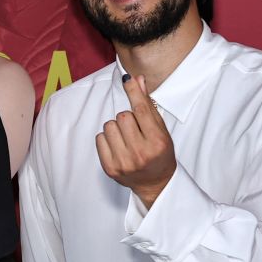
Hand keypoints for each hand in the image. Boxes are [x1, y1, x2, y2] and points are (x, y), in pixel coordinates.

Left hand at [95, 75, 175, 208]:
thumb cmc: (160, 154)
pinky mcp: (110, 168)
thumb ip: (149, 106)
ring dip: (116, 128)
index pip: (142, 110)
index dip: (134, 91)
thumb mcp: (161, 130)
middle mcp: (140, 153)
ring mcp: (124, 162)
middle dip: (127, 118)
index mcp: (157, 142)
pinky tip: (118, 146)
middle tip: (135, 129)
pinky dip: (107, 139)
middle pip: (122, 116)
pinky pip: (99, 138)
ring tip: (126, 138)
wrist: (156, 183)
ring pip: (109, 126)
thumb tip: (137, 80)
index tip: (127, 78)